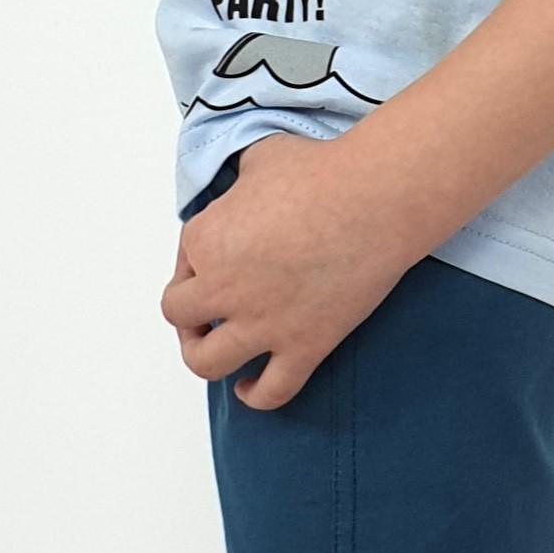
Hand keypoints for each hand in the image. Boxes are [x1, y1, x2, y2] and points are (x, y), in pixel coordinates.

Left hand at [160, 135, 427, 409]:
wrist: (375, 199)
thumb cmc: (322, 171)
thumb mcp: (261, 157)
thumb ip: (240, 179)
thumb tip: (246, 183)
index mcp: (206, 239)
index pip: (183, 260)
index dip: (199, 257)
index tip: (222, 251)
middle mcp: (224, 287)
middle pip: (178, 316)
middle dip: (188, 312)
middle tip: (207, 306)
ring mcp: (262, 323)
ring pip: (206, 363)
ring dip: (205, 356)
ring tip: (219, 347)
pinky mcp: (304, 346)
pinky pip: (271, 391)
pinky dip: (255, 395)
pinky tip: (251, 386)